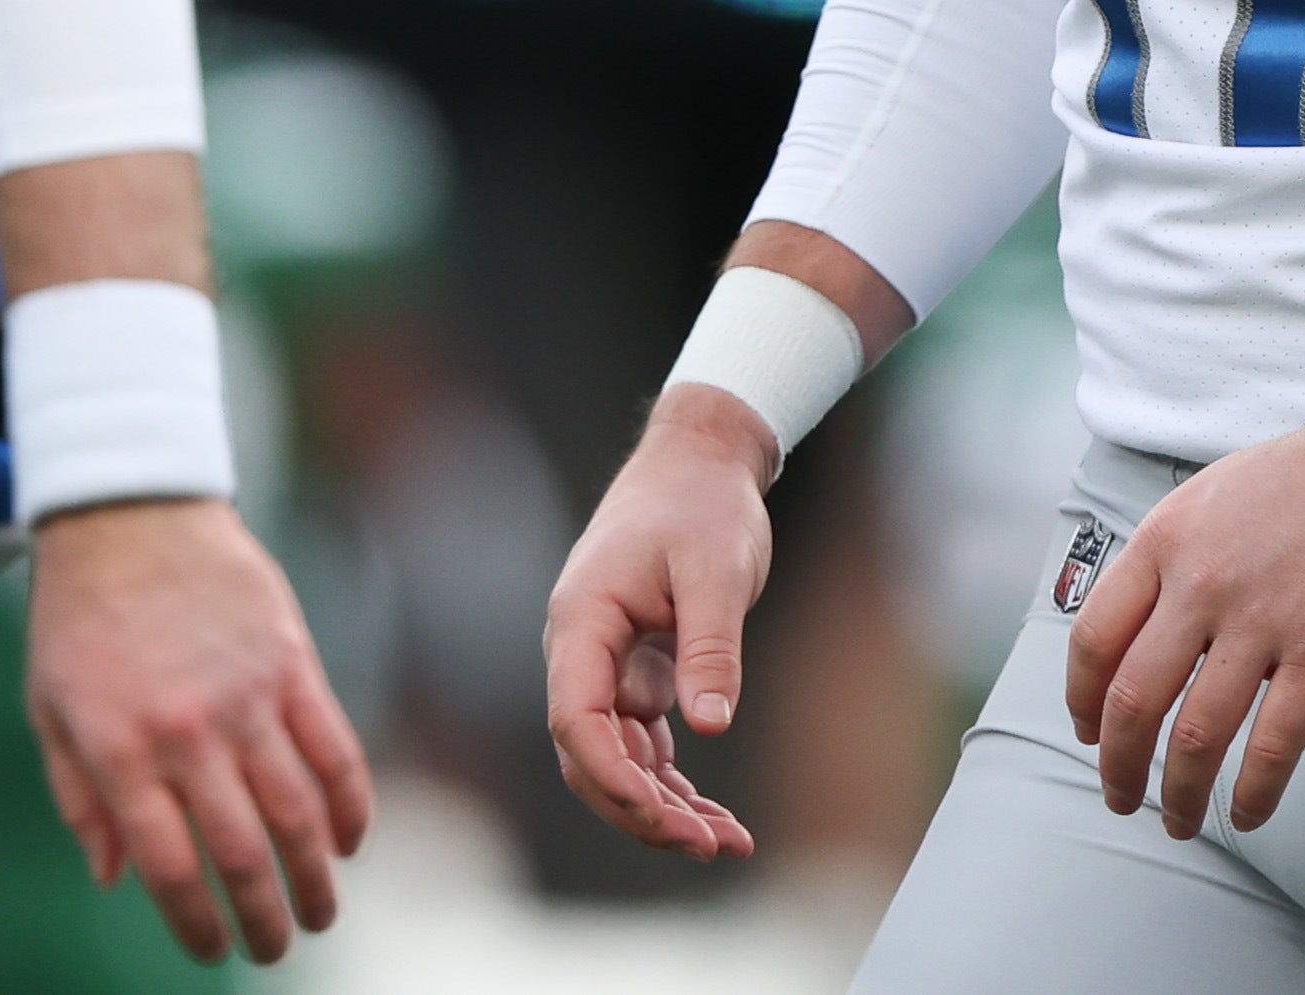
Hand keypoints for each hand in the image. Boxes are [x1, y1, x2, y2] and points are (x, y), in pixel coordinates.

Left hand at [24, 495, 375, 963]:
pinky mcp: (290, 662)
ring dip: (315, 875)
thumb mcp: (50, 712)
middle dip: (263, 916)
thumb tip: (112, 877)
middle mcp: (186, 733)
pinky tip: (351, 840)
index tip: (212, 950)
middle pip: (240, 851)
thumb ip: (80, 799)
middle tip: (274, 948)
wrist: (130, 512)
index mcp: (119, 751)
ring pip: (296, 810)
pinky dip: (351, 803)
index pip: (168, 866)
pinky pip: (334, 746)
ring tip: (321, 914)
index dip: (195, 923)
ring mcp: (245, 696)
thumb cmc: (79, 618)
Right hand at [543, 388, 780, 859]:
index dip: (611, 775)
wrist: (701, 459)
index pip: (576, 718)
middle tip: (709, 844)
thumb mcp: (716, 568)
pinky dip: (676, 780)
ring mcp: (606, 665)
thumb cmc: (703, 503)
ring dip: (664, 805)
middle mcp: (582, 650)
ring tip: (728, 841)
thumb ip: (709, 647)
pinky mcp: (637, 670)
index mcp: (582, 621)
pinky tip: (718, 816)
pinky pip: (645, 742)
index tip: (662, 813)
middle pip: (591, 754)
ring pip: (619, 757)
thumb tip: (710, 728)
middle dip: (642, 808)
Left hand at [1064, 370, 1304, 838]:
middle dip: (1117, 765)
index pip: (1094, 638)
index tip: (1087, 731)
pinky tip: (1249, 814)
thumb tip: (1139, 633)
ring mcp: (1263, 622)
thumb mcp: (1210, 496)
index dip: (1082, 700)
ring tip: (1178, 820)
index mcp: (1167, 541)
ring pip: (1196, 735)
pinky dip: (1255, 793)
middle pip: (1133, 699)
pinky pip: (1274, 746)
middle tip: (1121, 795)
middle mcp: (1204, 584)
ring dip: (1179, 794)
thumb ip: (1169, 560)